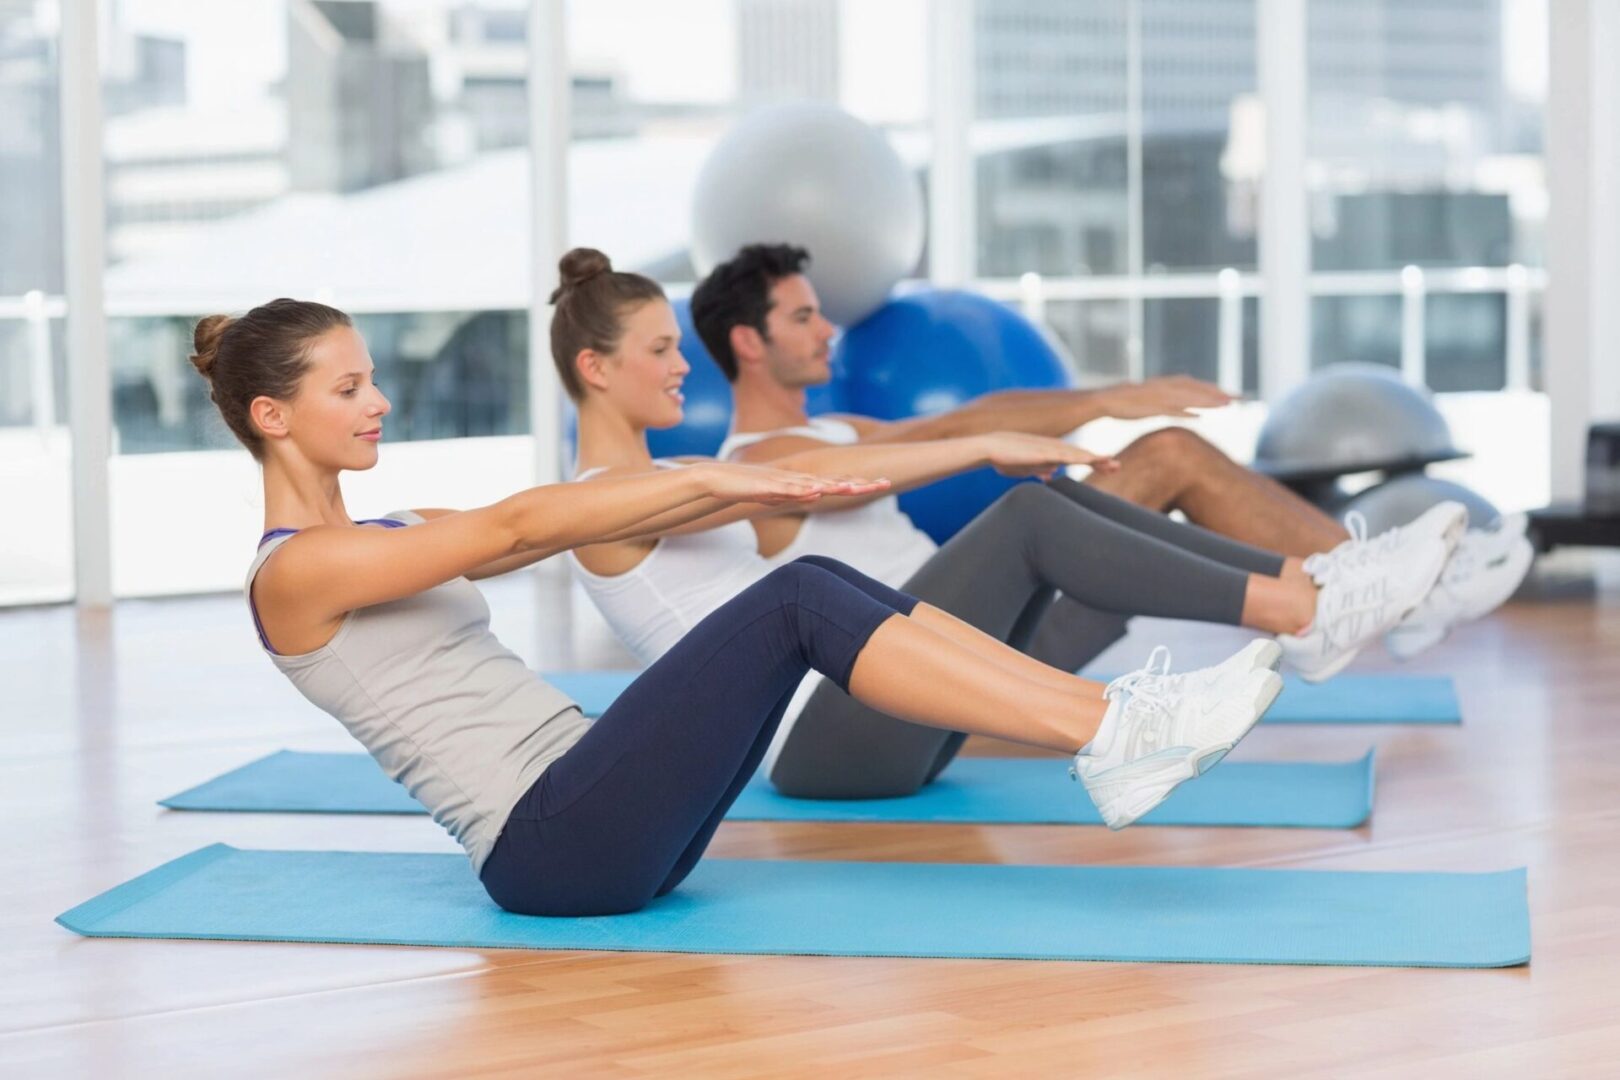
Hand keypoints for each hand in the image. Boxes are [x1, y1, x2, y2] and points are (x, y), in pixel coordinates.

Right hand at [695, 462, 889, 504]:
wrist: (718, 478)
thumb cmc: (748, 487)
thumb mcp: (778, 496)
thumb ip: (797, 495)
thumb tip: (816, 496)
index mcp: (802, 483)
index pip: (836, 484)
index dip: (859, 484)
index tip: (881, 484)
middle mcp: (798, 479)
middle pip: (834, 482)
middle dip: (859, 483)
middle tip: (884, 483)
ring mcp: (784, 481)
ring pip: (816, 484)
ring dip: (837, 486)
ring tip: (859, 488)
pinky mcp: (768, 485)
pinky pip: (789, 489)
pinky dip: (804, 490)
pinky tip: (818, 491)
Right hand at [979, 432, 1119, 479]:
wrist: (989, 448)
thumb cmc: (1005, 458)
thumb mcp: (1026, 468)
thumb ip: (1040, 470)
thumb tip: (1051, 476)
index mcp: (1051, 453)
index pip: (1077, 458)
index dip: (1094, 462)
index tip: (1109, 467)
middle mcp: (1053, 448)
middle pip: (1081, 455)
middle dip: (1100, 461)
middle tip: (1117, 467)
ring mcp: (1049, 449)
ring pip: (1077, 454)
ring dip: (1094, 459)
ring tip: (1111, 463)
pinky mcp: (1042, 451)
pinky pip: (1064, 455)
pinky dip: (1079, 457)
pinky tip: (1090, 459)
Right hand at [1102, 376, 1233, 419]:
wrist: (1104, 400)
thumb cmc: (1128, 403)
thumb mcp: (1154, 401)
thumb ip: (1174, 404)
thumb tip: (1194, 412)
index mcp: (1168, 385)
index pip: (1197, 386)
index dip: (1216, 390)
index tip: (1234, 396)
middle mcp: (1167, 387)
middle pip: (1197, 389)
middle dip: (1219, 393)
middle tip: (1241, 398)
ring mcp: (1159, 396)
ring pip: (1188, 397)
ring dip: (1207, 401)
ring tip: (1226, 405)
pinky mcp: (1150, 406)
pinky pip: (1170, 409)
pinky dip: (1184, 412)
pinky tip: (1198, 417)